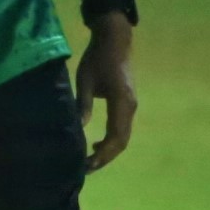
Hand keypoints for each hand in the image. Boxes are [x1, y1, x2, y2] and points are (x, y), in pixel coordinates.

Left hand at [74, 24, 136, 174]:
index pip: (115, 137)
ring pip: (123, 136)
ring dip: (108, 151)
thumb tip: (79, 129)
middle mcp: (130, 108)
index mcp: (121, 102)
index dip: (102, 154)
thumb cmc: (98, 58)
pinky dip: (111, 141)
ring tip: (89, 161)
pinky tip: (96, 145)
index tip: (87, 164)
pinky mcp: (127, 103)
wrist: (115, 41)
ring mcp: (131, 106)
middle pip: (121, 141)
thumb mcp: (86, 81)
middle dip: (105, 157)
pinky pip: (122, 128)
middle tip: (86, 168)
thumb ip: (83, 105)